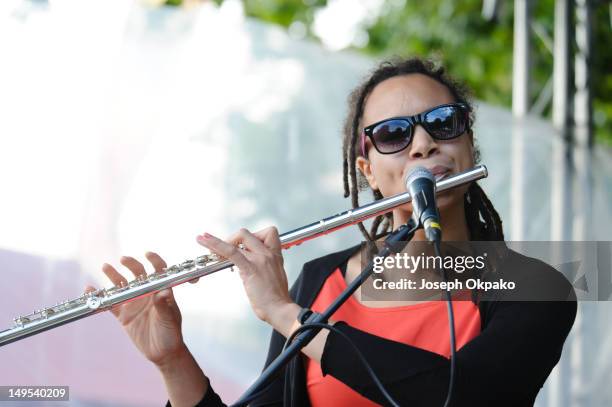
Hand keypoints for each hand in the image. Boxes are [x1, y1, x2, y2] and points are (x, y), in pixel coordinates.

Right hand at [84, 252, 186, 367]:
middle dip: (131, 265)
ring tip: (105, 267)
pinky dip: (100, 297)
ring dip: (113, 276)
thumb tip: (164, 292)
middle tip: (123, 259)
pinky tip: (90, 289)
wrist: (163, 353)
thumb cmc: (171, 333)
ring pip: (122, 286)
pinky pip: (110, 304)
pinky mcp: (123, 315)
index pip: (159, 271)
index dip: (154, 260)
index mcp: (160, 291)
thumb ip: (164, 306)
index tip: (147, 254)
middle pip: (138, 274)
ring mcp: (134, 303)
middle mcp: (146, 294)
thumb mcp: (169, 319)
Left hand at [196, 227, 292, 323]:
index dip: (252, 236)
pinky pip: (231, 251)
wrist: (280, 309)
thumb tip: (247, 264)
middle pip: (247, 233)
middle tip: (223, 252)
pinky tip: (204, 241)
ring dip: (218, 240)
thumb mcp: (273, 276)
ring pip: (238, 238)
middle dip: (232, 239)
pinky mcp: (250, 268)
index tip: (243, 246)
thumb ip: (262, 266)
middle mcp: (268, 253)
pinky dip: (215, 244)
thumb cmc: (276, 298)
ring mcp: (259, 259)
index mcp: (275, 255)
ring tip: (204, 240)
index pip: (267, 232)